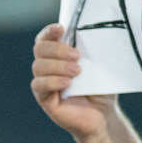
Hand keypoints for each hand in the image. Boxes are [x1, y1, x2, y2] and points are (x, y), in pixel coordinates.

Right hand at [30, 23, 118, 140]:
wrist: (103, 114)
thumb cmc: (102, 87)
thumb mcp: (100, 63)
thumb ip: (92, 48)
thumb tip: (95, 28)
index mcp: (59, 55)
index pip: (45, 39)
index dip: (49, 32)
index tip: (61, 29)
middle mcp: (48, 67)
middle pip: (39, 49)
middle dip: (57, 50)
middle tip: (77, 56)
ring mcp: (44, 83)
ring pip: (38, 66)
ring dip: (57, 66)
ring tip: (77, 72)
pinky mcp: (45, 100)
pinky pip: (39, 86)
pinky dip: (52, 82)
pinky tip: (67, 83)